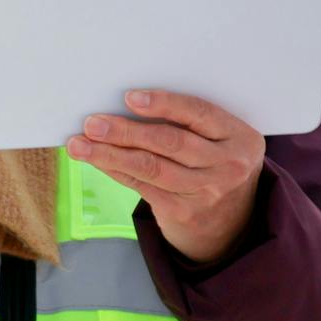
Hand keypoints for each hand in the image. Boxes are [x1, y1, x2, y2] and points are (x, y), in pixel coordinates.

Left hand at [66, 90, 265, 263]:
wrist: (232, 222)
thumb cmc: (214, 164)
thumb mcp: (218, 141)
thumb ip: (189, 123)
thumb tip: (126, 102)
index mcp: (241, 137)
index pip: (199, 113)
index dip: (164, 104)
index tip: (129, 97)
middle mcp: (229, 165)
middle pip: (170, 142)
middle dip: (126, 131)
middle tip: (92, 124)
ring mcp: (207, 192)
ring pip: (151, 167)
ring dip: (110, 154)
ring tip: (80, 145)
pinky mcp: (184, 212)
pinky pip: (142, 186)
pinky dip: (114, 170)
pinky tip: (95, 160)